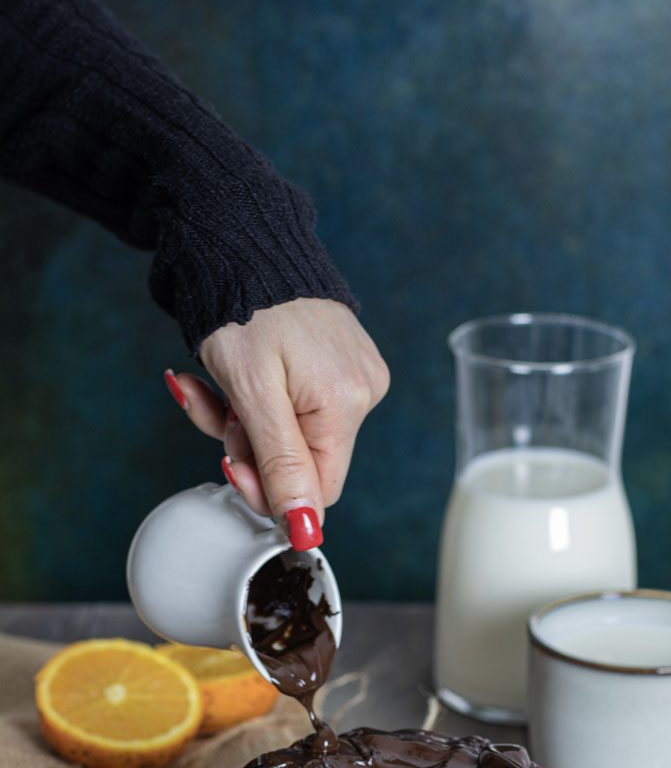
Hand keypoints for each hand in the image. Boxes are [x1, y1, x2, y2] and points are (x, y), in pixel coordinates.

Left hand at [165, 298, 388, 546]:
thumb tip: (306, 531)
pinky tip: (233, 372)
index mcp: (345, 404)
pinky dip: (257, 398)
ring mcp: (354, 375)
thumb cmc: (241, 305)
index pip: (318, 489)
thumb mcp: (250, 393)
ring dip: (243, 420)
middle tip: (212, 407)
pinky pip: (296, 404)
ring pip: (294, 433)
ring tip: (211, 382)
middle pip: (303, 460)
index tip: (225, 462)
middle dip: (247, 445)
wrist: (241, 236)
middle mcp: (362, 393)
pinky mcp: (340, 362)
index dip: (268, 488)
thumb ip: (281, 465)